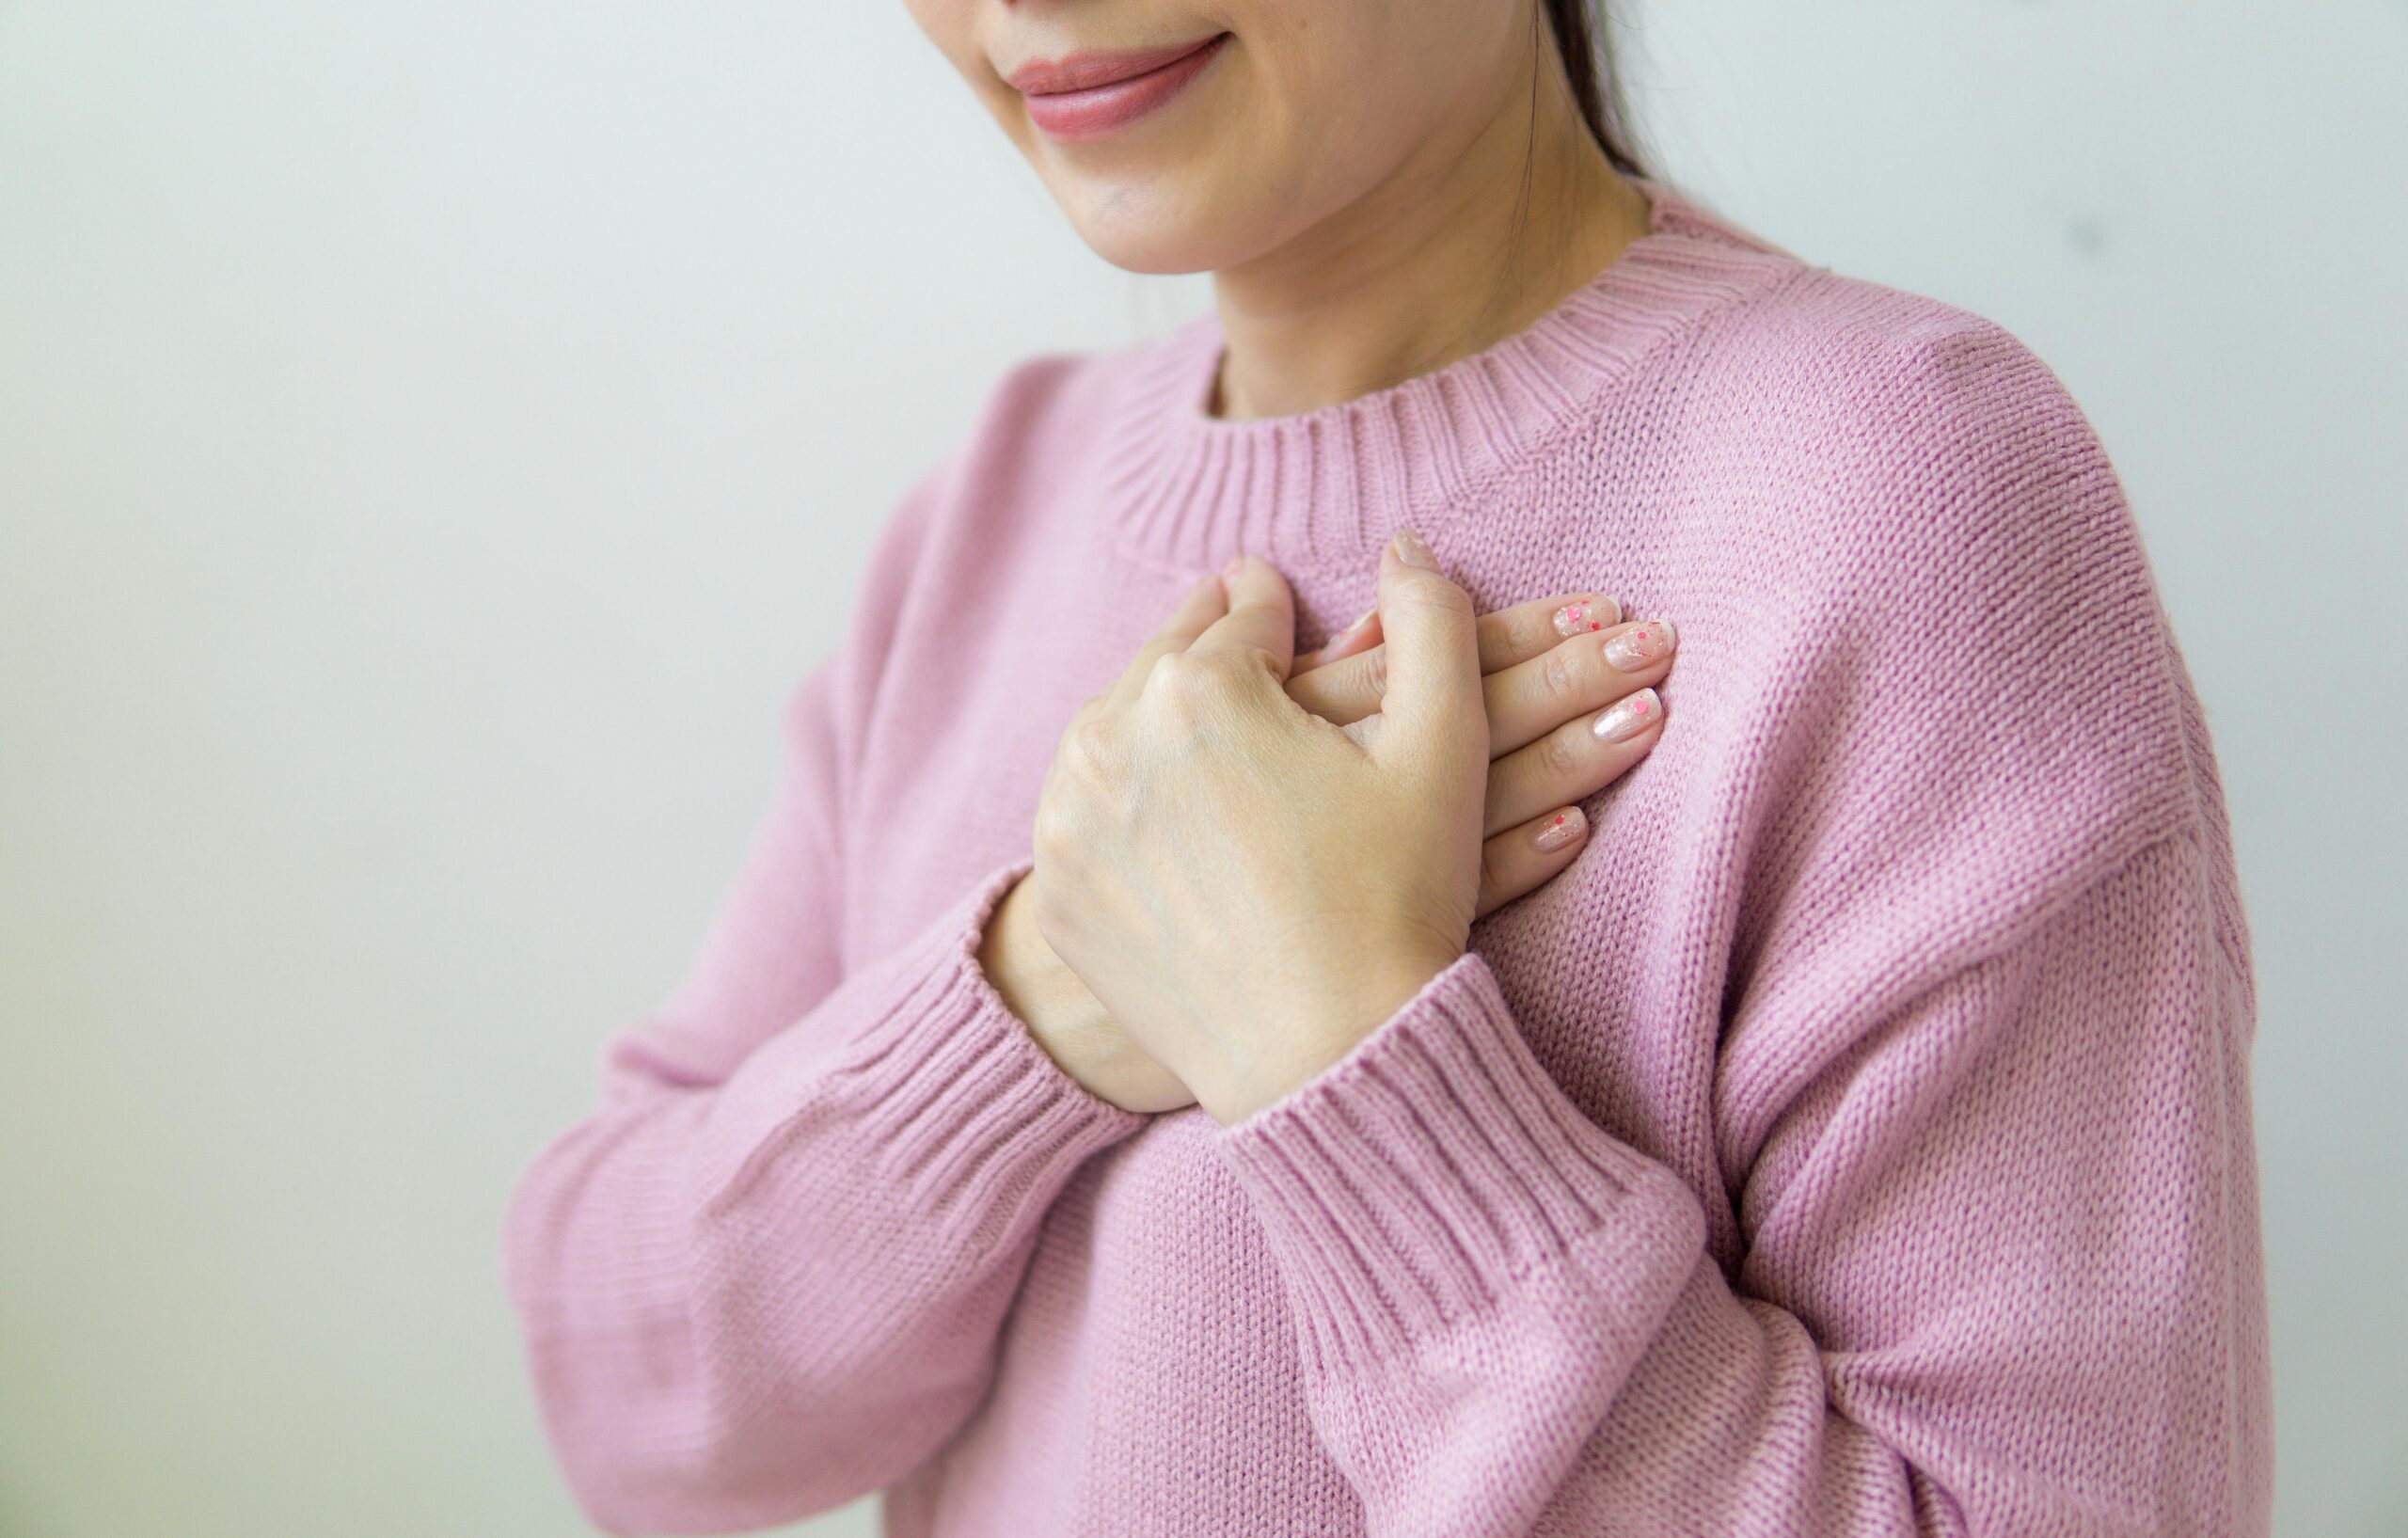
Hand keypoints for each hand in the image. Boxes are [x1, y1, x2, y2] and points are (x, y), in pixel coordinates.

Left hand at [1023, 530, 1669, 1126]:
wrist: (1327, 1058)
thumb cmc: (1396, 902)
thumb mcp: (1441, 749)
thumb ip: (1432, 622)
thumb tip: (1405, 545)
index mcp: (1200, 683)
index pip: (1242, 615)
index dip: (1271, 605)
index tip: (1271, 593)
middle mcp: (1112, 735)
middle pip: (1165, 664)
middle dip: (1203, 647)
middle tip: (1224, 628)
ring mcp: (1071, 818)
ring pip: (1114, 731)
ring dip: (1151, 713)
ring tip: (1191, 711)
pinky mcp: (1059, 890)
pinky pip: (1085, 814)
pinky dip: (1118, 797)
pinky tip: (1157, 802)